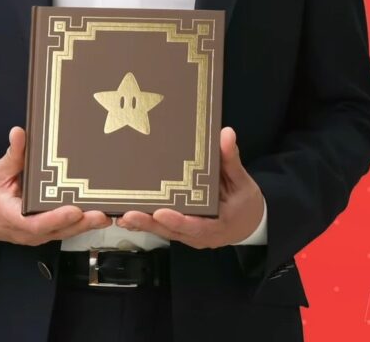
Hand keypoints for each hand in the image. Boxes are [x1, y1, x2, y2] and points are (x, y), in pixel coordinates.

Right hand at [0, 126, 111, 244]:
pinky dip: (82, 224)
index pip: (37, 223)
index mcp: (13, 218)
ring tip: (109, 214)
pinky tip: (100, 215)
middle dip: (82, 223)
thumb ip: (12, 156)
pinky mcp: (46, 233)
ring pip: (66, 233)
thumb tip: (19, 133)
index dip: (57, 218)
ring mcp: (39, 236)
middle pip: (59, 230)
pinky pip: (66, 231)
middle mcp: (29, 232)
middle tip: (103, 214)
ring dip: (87, 225)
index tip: (74, 210)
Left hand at [116, 127, 263, 248]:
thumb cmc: (245, 203)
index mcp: (217, 225)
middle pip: (171, 231)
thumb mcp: (242, 182)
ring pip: (162, 232)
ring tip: (121, 215)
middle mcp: (199, 235)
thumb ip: (231, 160)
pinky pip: (161, 229)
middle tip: (129, 214)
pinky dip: (145, 224)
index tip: (162, 213)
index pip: (196, 226)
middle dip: (149, 223)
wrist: (248, 224)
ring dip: (142, 224)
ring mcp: (187, 236)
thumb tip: (226, 133)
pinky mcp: (179, 232)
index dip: (178, 221)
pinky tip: (126, 217)